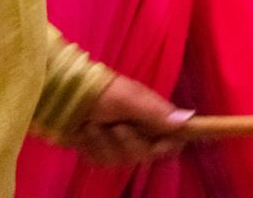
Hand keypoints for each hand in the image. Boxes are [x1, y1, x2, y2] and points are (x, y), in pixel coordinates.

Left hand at [63, 74, 191, 166]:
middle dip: (129, 144)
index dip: (166, 146)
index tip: (157, 144)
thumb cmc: (102, 91)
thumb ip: (157, 112)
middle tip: (117, 127)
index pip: (172, 139)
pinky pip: (100, 161)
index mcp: (151, 116)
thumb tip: (188, 119)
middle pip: (145, 155)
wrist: (64, 95)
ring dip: (104, 144)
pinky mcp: (98, 150)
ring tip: (93, 125)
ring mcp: (117, 143)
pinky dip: (90, 147)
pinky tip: (83, 133)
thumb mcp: (131, 99)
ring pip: (120, 160)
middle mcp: (138, 131)